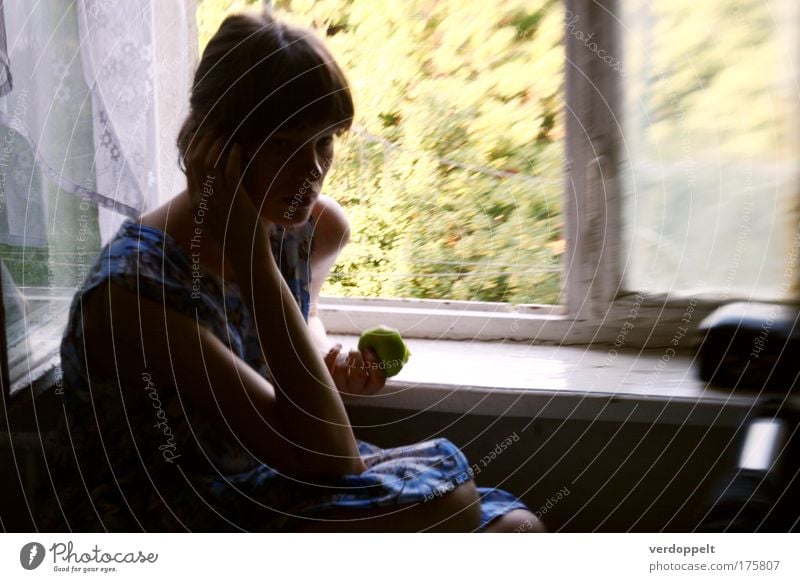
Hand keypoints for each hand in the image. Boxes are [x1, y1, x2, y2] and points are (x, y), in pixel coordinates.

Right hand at [185, 132, 271, 258]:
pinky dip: (233, 156)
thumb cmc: (235, 240)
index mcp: (195, 204)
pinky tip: (238, 148)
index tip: (202, 136)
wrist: (246, 259)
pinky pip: (230, 172)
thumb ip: (211, 204)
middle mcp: (202, 201)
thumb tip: (215, 188)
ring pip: (211, 164)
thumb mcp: (215, 221)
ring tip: (226, 134)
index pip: (189, 169)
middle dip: (204, 141)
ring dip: (218, 145)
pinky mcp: (235, 201)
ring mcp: (218, 201)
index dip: (194, 149)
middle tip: (214, 129)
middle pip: (196, 162)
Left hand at [323, 343, 385, 396]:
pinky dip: (334, 351)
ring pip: (341, 369)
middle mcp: (354, 392)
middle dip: (357, 358)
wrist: (337, 377)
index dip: (374, 363)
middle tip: (356, 350)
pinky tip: (339, 346)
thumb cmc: (358, 369)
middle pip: (358, 376)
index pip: (378, 380)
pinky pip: (328, 363)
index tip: (368, 350)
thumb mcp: (369, 370)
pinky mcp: (326, 379)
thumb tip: (378, 341)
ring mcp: (339, 387)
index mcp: (369, 389)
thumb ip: (376, 360)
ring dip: (345, 356)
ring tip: (348, 352)